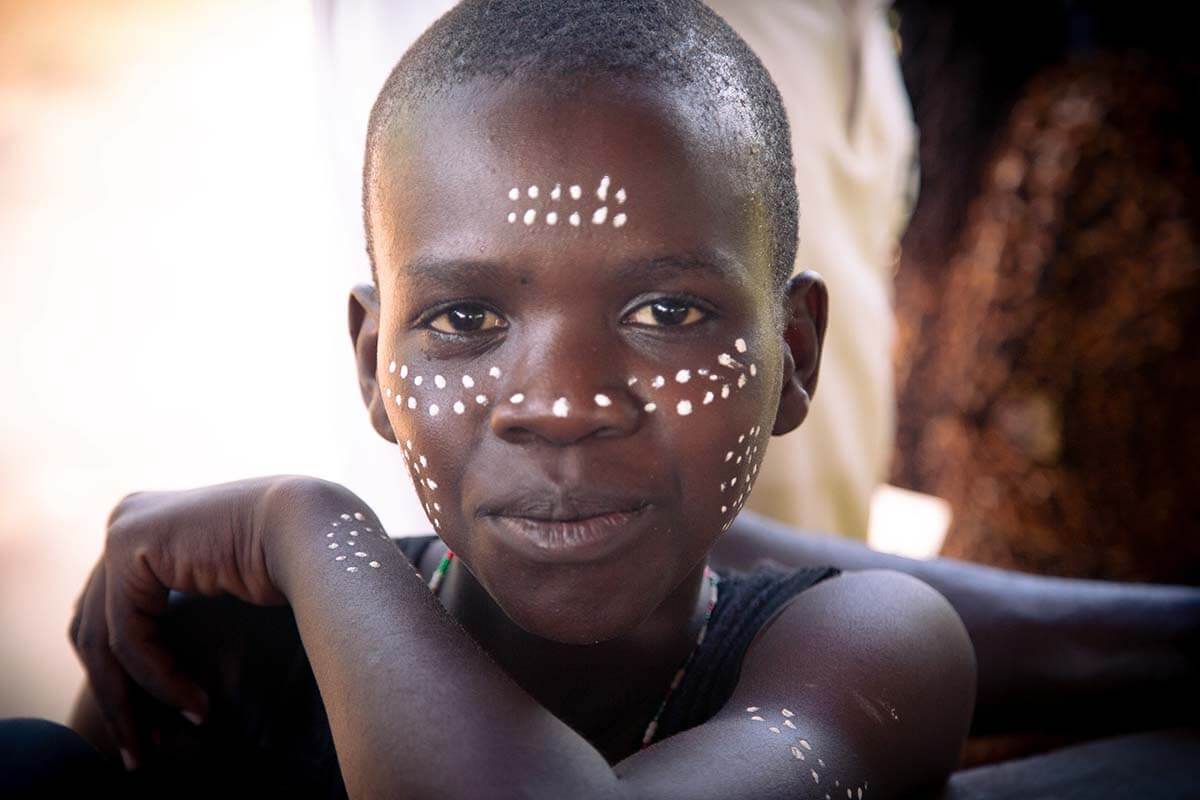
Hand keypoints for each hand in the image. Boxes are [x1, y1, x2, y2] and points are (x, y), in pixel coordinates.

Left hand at [66, 476, 318, 768]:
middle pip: (95, 628)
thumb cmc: (295, 562)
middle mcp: (127, 518)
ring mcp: (123, 528)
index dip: (122, 681)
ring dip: (132, 701)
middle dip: (117, 697)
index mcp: (147, 525)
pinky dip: (160, 680)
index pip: (110, 616)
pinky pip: (129, 635)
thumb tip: (163, 671)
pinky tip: (198, 707)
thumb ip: (185, 607)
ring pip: (102, 639)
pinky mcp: (129, 545)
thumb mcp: (224, 587)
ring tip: (157, 745)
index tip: (146, 735)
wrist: (316, 529)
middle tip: (139, 753)